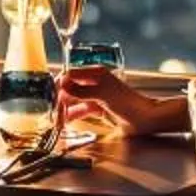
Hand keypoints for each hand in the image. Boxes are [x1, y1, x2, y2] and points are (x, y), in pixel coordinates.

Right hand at [58, 68, 186, 139]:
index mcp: (96, 74)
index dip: (60, 83)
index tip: (50, 93)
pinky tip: (66, 122)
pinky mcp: (99, 108)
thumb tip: (62, 86)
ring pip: (76, 100)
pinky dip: (74, 115)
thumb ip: (81, 91)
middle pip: (72, 88)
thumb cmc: (127, 103)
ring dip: (66, 108)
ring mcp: (97, 96)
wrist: (145, 119)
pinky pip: (82, 110)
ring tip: (56, 119)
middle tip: (52, 109)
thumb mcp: (102, 95)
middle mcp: (95, 83)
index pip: (71, 74)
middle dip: (61, 98)